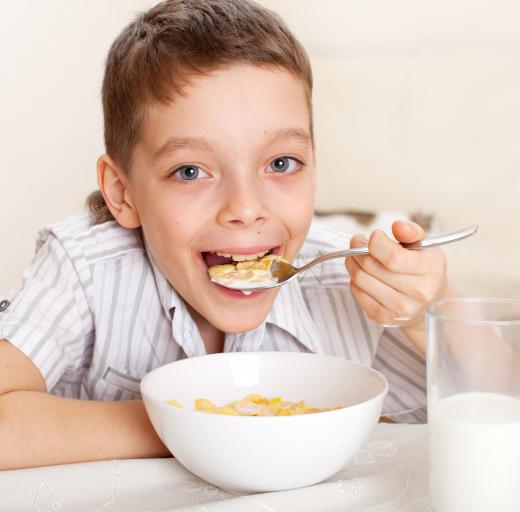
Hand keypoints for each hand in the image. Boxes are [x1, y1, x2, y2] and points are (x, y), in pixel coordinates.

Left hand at [345, 220, 451, 349]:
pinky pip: (357, 292)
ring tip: (357, 255)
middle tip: (358, 241)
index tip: (375, 235)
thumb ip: (411, 232)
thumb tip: (397, 225)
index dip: (376, 242)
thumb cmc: (424, 270)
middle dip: (358, 249)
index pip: (393, 257)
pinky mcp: (384, 318)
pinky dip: (354, 279)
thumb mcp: (425, 246)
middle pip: (372, 267)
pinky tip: (363, 273)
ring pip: (360, 279)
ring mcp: (400, 309)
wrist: (429, 304)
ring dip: (352, 262)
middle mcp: (418, 293)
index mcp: (431, 270)